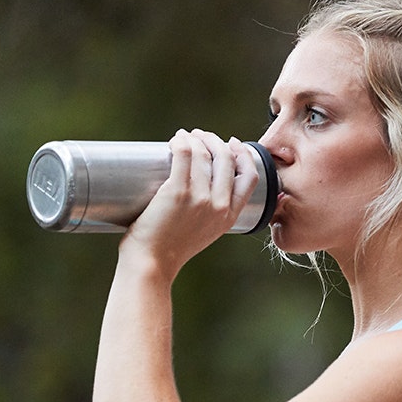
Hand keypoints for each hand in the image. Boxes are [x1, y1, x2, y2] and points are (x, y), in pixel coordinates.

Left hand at [122, 129, 259, 276]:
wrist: (151, 264)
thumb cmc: (170, 250)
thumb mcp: (203, 233)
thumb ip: (211, 213)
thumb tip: (204, 183)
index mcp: (229, 217)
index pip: (249, 177)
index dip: (242, 154)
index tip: (231, 144)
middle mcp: (219, 206)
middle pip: (227, 159)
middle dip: (215, 141)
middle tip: (200, 137)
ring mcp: (199, 198)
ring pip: (205, 153)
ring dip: (196, 138)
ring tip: (185, 136)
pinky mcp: (177, 191)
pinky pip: (184, 153)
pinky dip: (181, 141)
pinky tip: (176, 140)